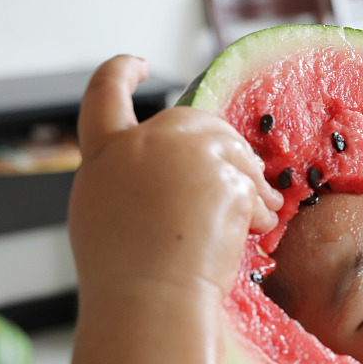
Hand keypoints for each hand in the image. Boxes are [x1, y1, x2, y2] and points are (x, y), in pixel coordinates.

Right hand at [69, 55, 282, 300]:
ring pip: (233, 154)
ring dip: (247, 183)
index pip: (104, 95)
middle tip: (239, 177)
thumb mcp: (105, 213)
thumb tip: (156, 176)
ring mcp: (189, 156)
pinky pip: (254, 187)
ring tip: (249, 219)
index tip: (137, 65)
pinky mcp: (228, 178)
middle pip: (195, 123)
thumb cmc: (127, 275)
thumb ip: (128, 179)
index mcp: (106, 153)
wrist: (152, 298)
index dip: (120, 74)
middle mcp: (145, 143)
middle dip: (221, 148)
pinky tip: (252, 232)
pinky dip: (258, 211)